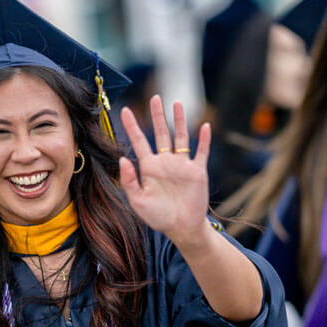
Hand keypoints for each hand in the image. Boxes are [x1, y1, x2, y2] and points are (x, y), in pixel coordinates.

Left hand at [118, 95, 212, 249]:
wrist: (182, 228)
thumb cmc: (158, 217)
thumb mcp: (138, 201)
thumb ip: (129, 181)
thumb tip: (123, 159)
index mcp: (149, 168)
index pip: (138, 141)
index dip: (132, 126)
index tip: (125, 110)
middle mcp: (165, 162)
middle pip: (160, 133)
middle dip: (157, 115)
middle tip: (154, 97)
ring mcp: (182, 165)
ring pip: (180, 137)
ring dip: (179, 121)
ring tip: (177, 103)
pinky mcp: (197, 171)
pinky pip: (201, 152)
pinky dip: (203, 140)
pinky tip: (203, 126)